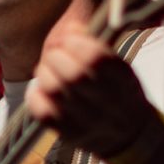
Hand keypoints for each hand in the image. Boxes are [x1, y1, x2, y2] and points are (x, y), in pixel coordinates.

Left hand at [26, 22, 153, 155]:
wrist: (128, 135)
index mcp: (123, 81)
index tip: (68, 38)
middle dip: (55, 55)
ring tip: (47, 70)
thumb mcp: (119, 67)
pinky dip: (35, 95)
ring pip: (54, 90)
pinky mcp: (70, 135)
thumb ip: (95, 46)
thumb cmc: (120, 92)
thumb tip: (69, 29)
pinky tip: (41, 89)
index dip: (74, 42)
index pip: (94, 57)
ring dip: (44, 72)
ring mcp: (88, 122)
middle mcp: (108, 104)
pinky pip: (43, 112)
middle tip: (54, 53)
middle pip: (71, 73)